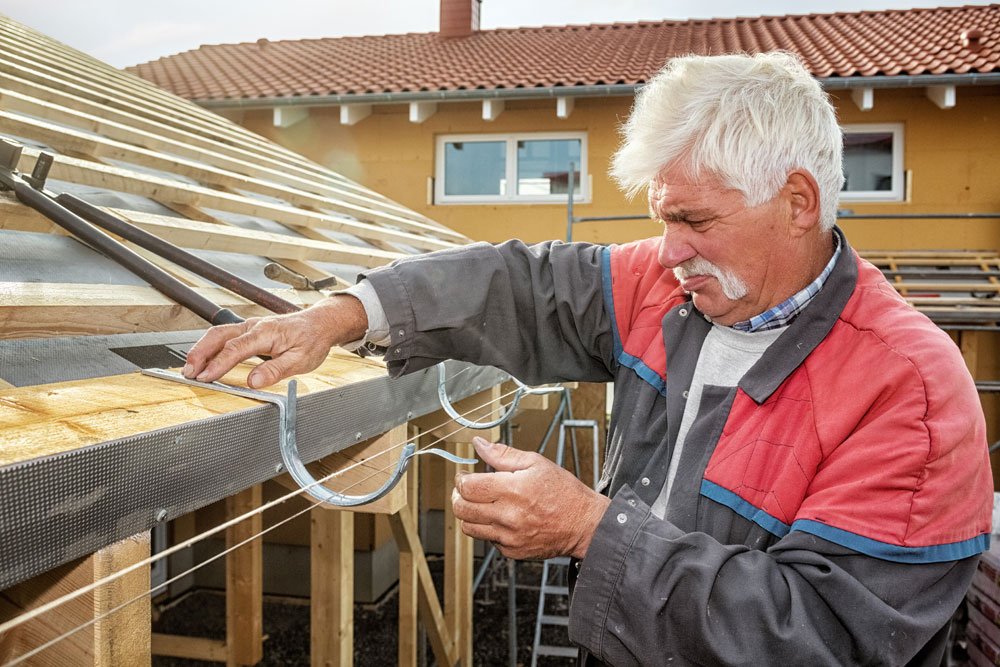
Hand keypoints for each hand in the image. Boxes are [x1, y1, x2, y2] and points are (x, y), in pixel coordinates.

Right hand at [183, 295, 367, 387]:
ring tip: (190, 368)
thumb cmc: (312, 340)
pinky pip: (224, 335)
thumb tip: (254, 382)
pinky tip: (204, 359)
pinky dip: (210, 346)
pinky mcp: (249, 330)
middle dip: (200, 354)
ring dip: (201, 349)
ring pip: (218, 334)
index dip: (218, 365)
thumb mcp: (301, 360)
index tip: (205, 378)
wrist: (320, 324)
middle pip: (219, 336)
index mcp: (266, 333)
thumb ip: (276, 370)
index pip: (235, 349)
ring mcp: (250, 326)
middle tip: (188, 373)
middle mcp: (254, 326)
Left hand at [452, 437, 610, 559]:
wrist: (584, 524)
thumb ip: (503, 454)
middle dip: (459, 497)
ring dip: (469, 514)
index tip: (465, 476)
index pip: (468, 487)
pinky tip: (501, 519)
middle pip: (462, 509)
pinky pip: (488, 540)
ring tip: (481, 504)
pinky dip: (488, 529)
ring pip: (469, 528)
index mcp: (512, 489)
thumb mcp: (536, 463)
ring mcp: (509, 536)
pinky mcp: (512, 551)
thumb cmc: (563, 492)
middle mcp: (508, 515)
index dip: (461, 479)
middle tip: (468, 490)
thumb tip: (480, 444)